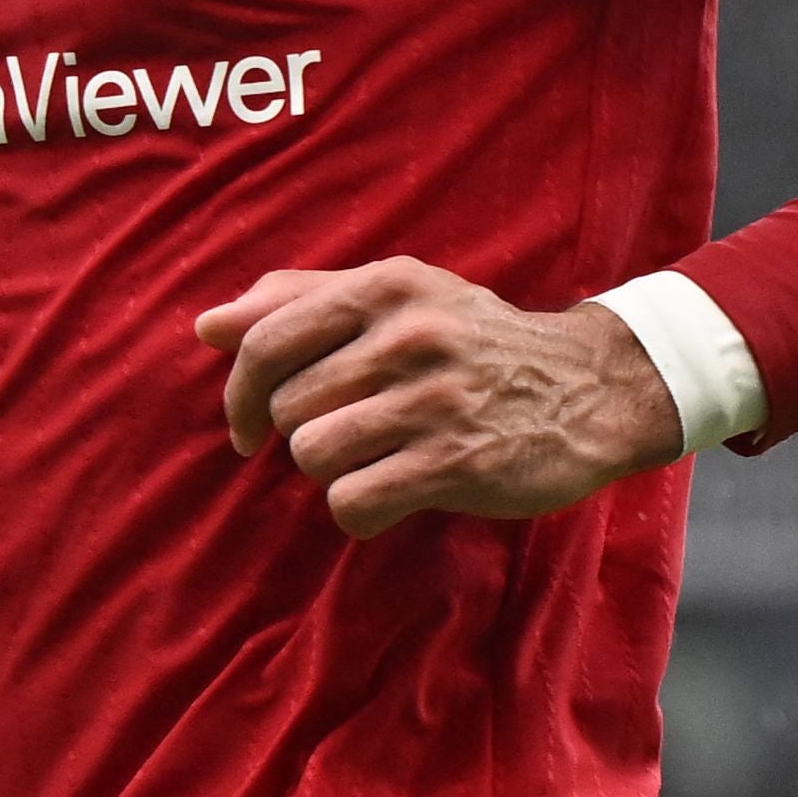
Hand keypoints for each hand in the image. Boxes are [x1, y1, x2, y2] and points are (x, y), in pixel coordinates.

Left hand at [192, 258, 682, 538]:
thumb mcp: (400, 296)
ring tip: (375, 459)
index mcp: (386, 286)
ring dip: (332, 470)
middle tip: (345, 435)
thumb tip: (207, 325)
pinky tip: (392, 494)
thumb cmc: (473, 342)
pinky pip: (352, 501)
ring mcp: (433, 400)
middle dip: (300, 432)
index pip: (265, 338)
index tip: (245, 425)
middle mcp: (409, 335)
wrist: (590, 388)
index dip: (238, 390)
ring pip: (312, 453)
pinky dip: (359, 509)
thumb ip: (299, 300)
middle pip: (284, 405)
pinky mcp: (455, 463)